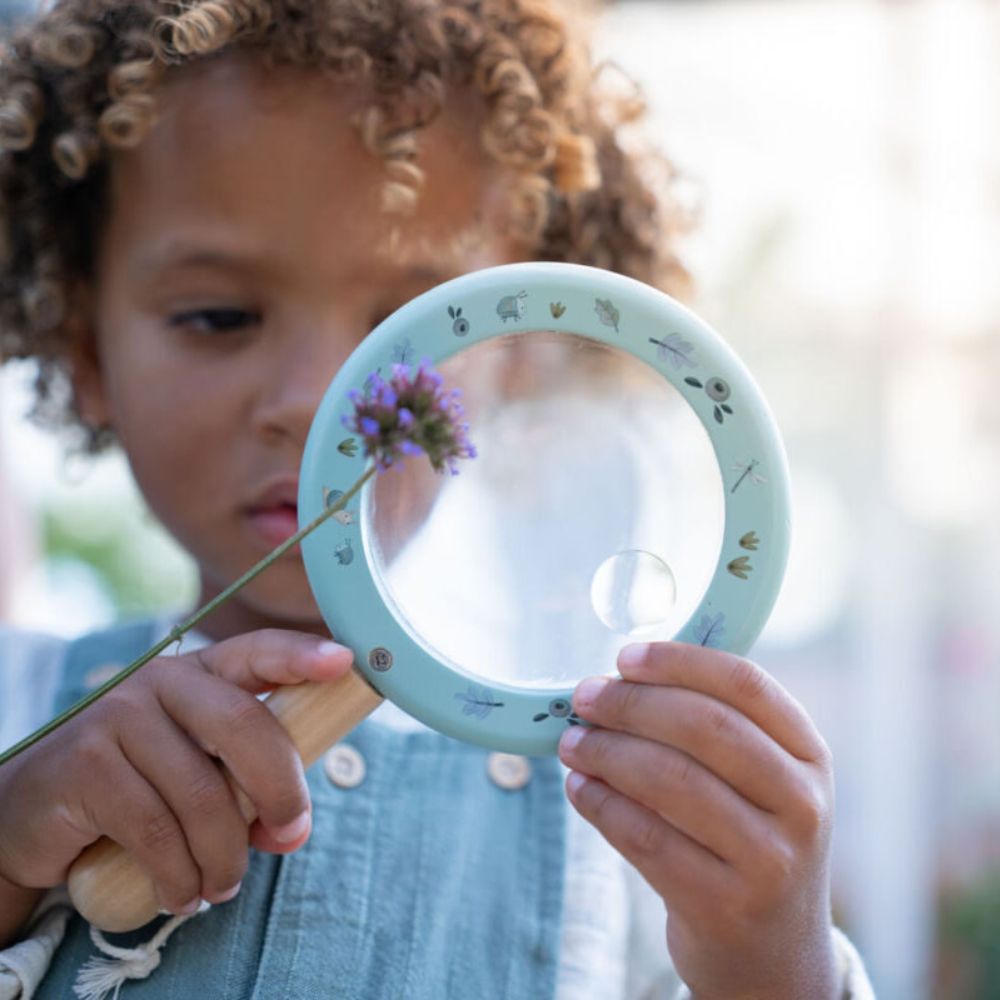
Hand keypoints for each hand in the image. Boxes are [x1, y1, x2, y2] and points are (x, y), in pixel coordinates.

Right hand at [0, 630, 351, 920]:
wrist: (34, 810)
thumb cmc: (139, 787)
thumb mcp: (200, 773)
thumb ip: (248, 788)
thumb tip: (292, 830)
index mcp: (200, 675)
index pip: (258, 652)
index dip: (302, 655)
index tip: (344, 661)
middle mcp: (161, 683)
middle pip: (246, 726)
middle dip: (281, 790)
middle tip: (290, 834)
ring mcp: (118, 716)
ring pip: (202, 795)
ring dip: (223, 857)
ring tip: (221, 886)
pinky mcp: (85, 763)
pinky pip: (156, 831)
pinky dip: (178, 876)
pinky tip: (181, 893)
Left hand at [558, 642, 837, 999]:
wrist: (774, 953)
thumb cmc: (749, 841)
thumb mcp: (762, 783)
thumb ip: (712, 729)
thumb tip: (618, 680)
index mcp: (809, 755)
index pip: (745, 684)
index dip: (678, 662)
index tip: (625, 657)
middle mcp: (801, 804)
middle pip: (704, 726)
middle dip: (632, 705)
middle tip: (585, 697)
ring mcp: (769, 859)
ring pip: (670, 781)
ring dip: (607, 753)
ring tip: (573, 743)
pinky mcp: (725, 905)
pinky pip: (646, 838)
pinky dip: (602, 804)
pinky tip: (581, 788)